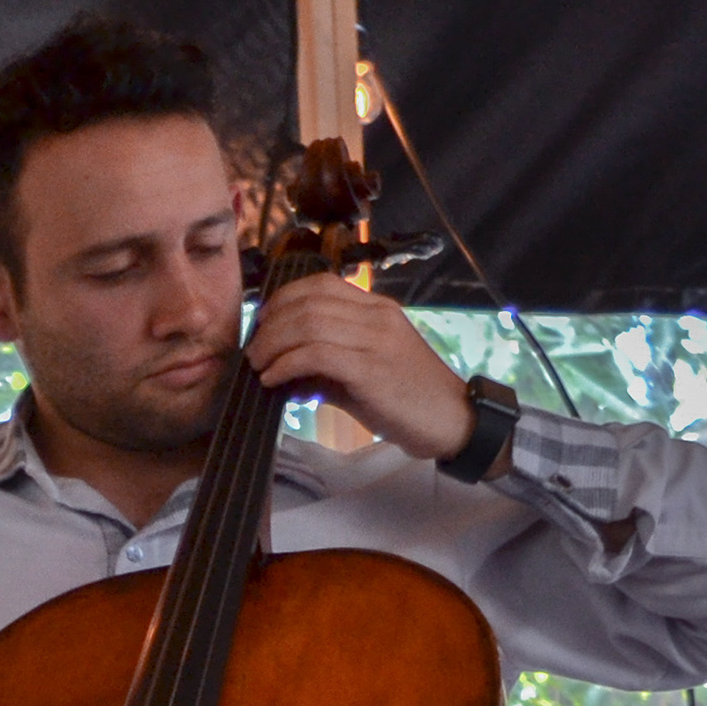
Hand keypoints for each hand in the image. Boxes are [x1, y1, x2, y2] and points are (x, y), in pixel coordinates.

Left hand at [242, 273, 491, 470]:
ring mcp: (375, 340)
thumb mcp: (363, 373)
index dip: (284, 299)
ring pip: (308, 324)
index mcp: (377, 309)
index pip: (321, 284)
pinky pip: (316, 355)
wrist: (452, 421)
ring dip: (273, 345)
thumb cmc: (407, 399)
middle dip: (270, 325)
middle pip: (308, 302)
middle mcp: (376, 316)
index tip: (263, 322)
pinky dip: (286, 365)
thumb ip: (325, 367)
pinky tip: (274, 381)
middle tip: (254, 352)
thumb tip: (282, 373)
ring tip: (259, 367)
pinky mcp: (370, 369)